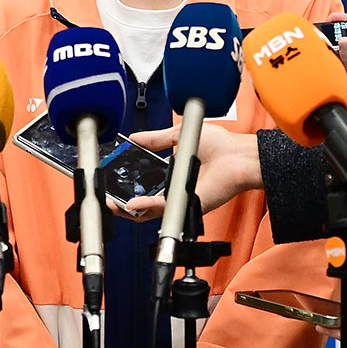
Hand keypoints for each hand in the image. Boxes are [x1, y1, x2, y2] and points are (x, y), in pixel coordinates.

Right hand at [114, 124, 261, 221]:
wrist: (239, 156)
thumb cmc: (222, 146)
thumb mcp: (179, 136)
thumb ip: (155, 139)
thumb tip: (135, 138)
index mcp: (171, 173)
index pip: (143, 182)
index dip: (126, 182)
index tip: (112, 177)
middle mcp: (174, 188)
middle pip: (141, 201)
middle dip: (120, 201)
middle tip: (107, 195)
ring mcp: (179, 198)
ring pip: (147, 211)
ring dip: (127, 209)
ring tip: (113, 203)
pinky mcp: (187, 205)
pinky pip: (162, 209)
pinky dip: (145, 207)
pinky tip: (133, 203)